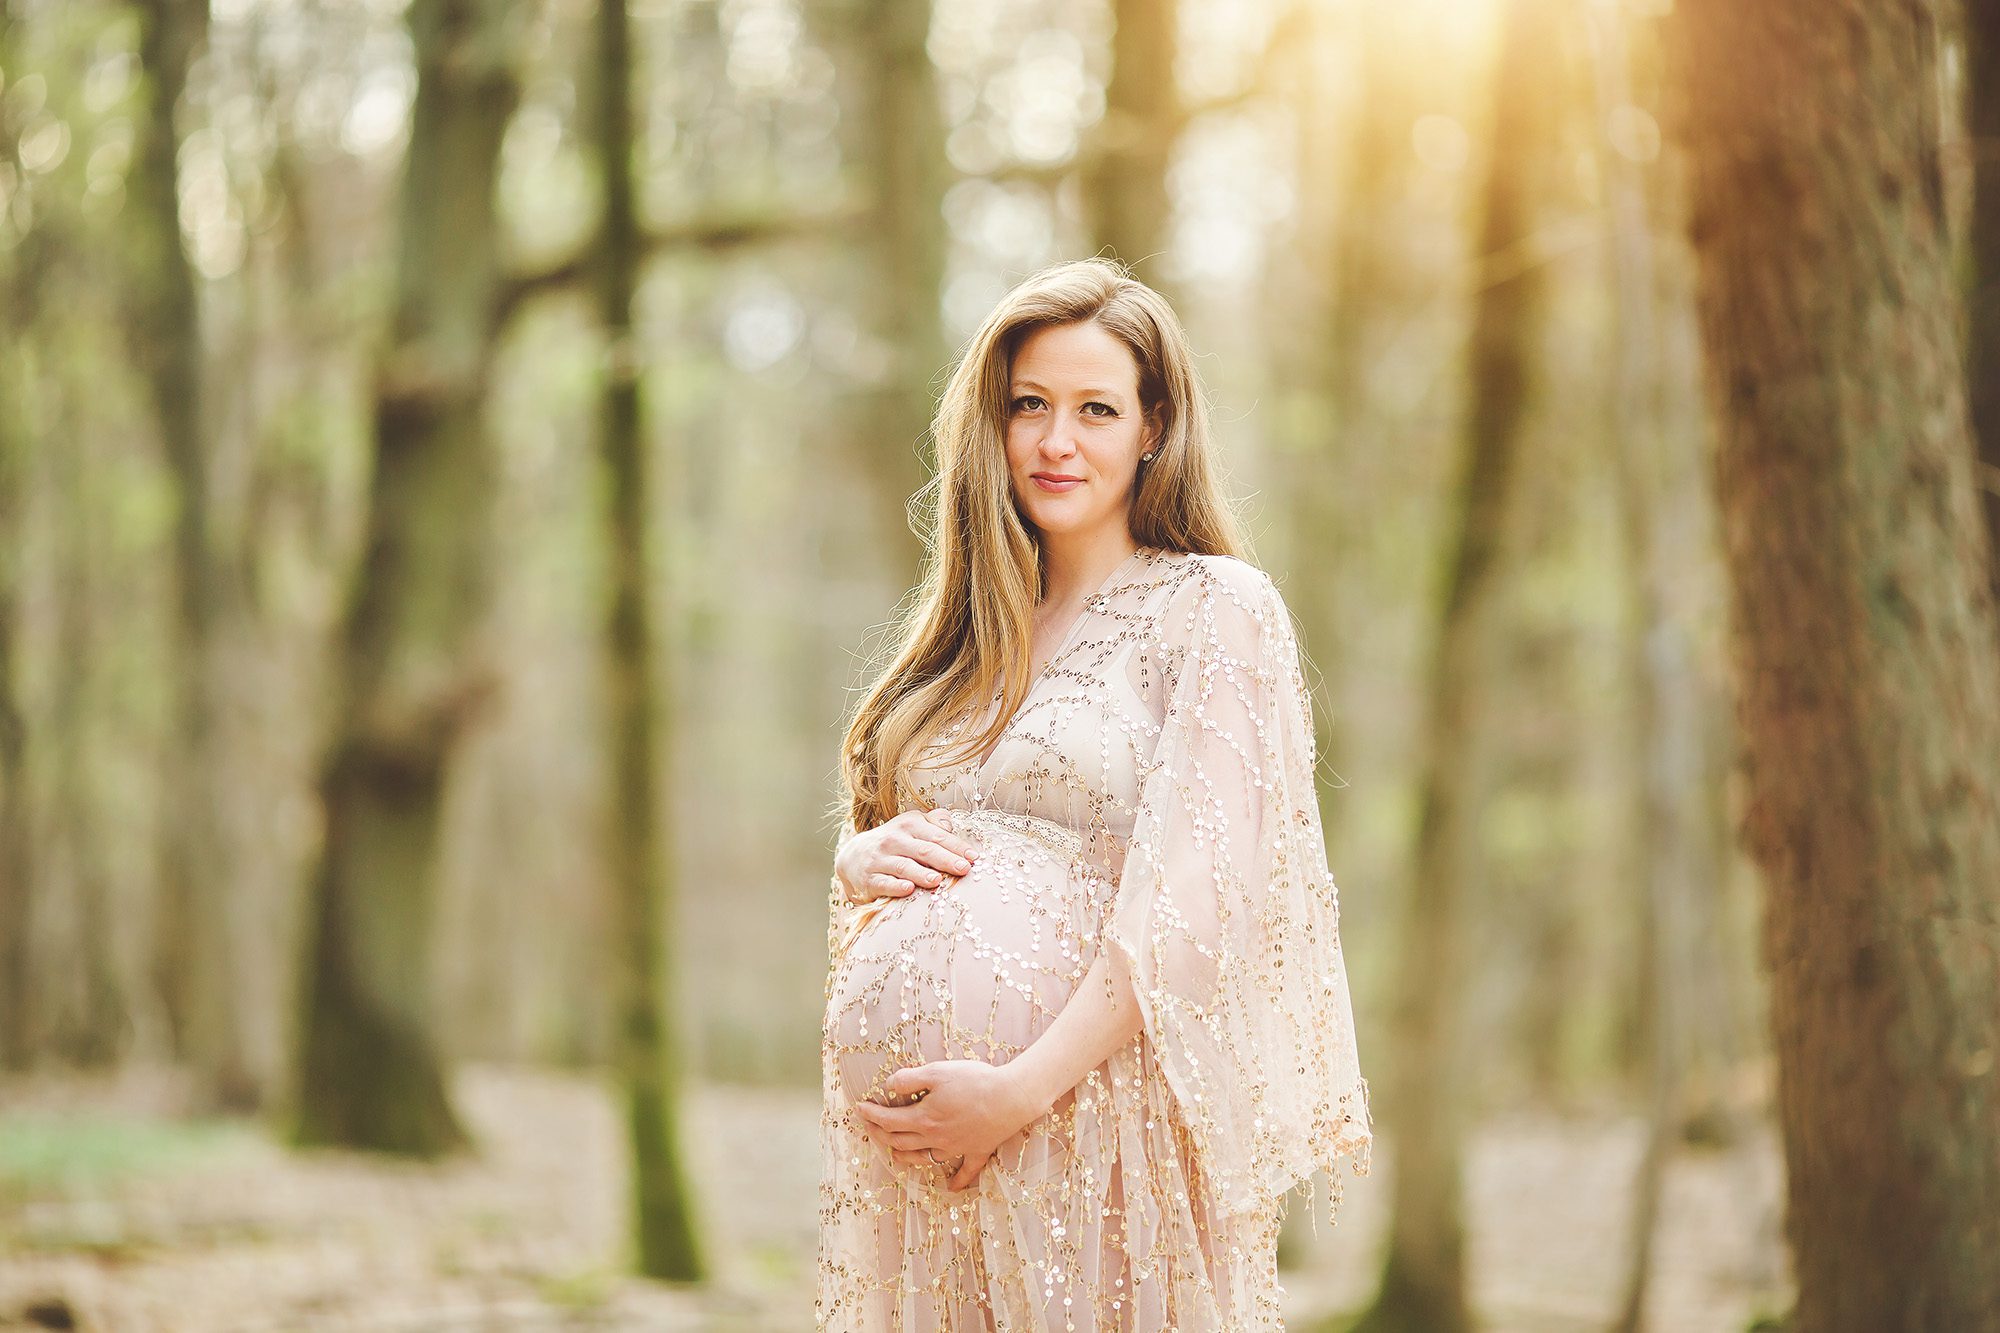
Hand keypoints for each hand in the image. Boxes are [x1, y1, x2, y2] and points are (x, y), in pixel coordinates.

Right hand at [835, 807, 980, 905]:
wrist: (854, 856)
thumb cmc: (895, 843)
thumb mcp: (912, 826)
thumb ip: (934, 823)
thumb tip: (950, 825)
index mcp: (909, 824)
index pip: (937, 836)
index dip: (956, 846)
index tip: (974, 858)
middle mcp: (894, 839)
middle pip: (924, 850)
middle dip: (945, 859)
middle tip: (963, 869)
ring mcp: (880, 859)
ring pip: (904, 866)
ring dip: (921, 873)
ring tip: (937, 881)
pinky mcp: (869, 879)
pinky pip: (884, 883)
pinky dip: (895, 886)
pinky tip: (908, 889)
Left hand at [851, 1060, 1044, 1192]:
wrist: (1012, 1097)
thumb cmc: (975, 1081)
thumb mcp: (937, 1071)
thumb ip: (909, 1079)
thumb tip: (888, 1086)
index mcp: (924, 1118)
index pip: (888, 1120)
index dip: (871, 1115)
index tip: (859, 1108)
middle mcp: (936, 1138)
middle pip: (900, 1141)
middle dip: (880, 1134)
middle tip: (869, 1126)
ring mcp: (957, 1148)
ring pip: (924, 1158)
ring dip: (905, 1157)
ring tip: (893, 1153)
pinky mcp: (977, 1151)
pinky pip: (965, 1171)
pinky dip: (957, 1182)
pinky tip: (950, 1188)